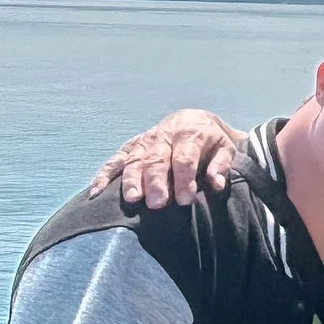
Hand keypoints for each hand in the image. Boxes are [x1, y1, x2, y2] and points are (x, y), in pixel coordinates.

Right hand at [90, 110, 238, 207]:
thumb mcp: (226, 148)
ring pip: (135, 160)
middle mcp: (164, 135)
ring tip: (132, 199)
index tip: (184, 200)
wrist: (196, 120)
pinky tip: (96, 190)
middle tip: (156, 204)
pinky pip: (116, 159)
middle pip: (156, 160)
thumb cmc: (213, 140)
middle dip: (156, 182)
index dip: (183, 180)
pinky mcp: (132, 146)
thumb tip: (216, 184)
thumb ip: (221, 165)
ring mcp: (145, 140)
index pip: (184, 159)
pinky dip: (104, 174)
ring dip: (132, 180)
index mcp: (190, 133)